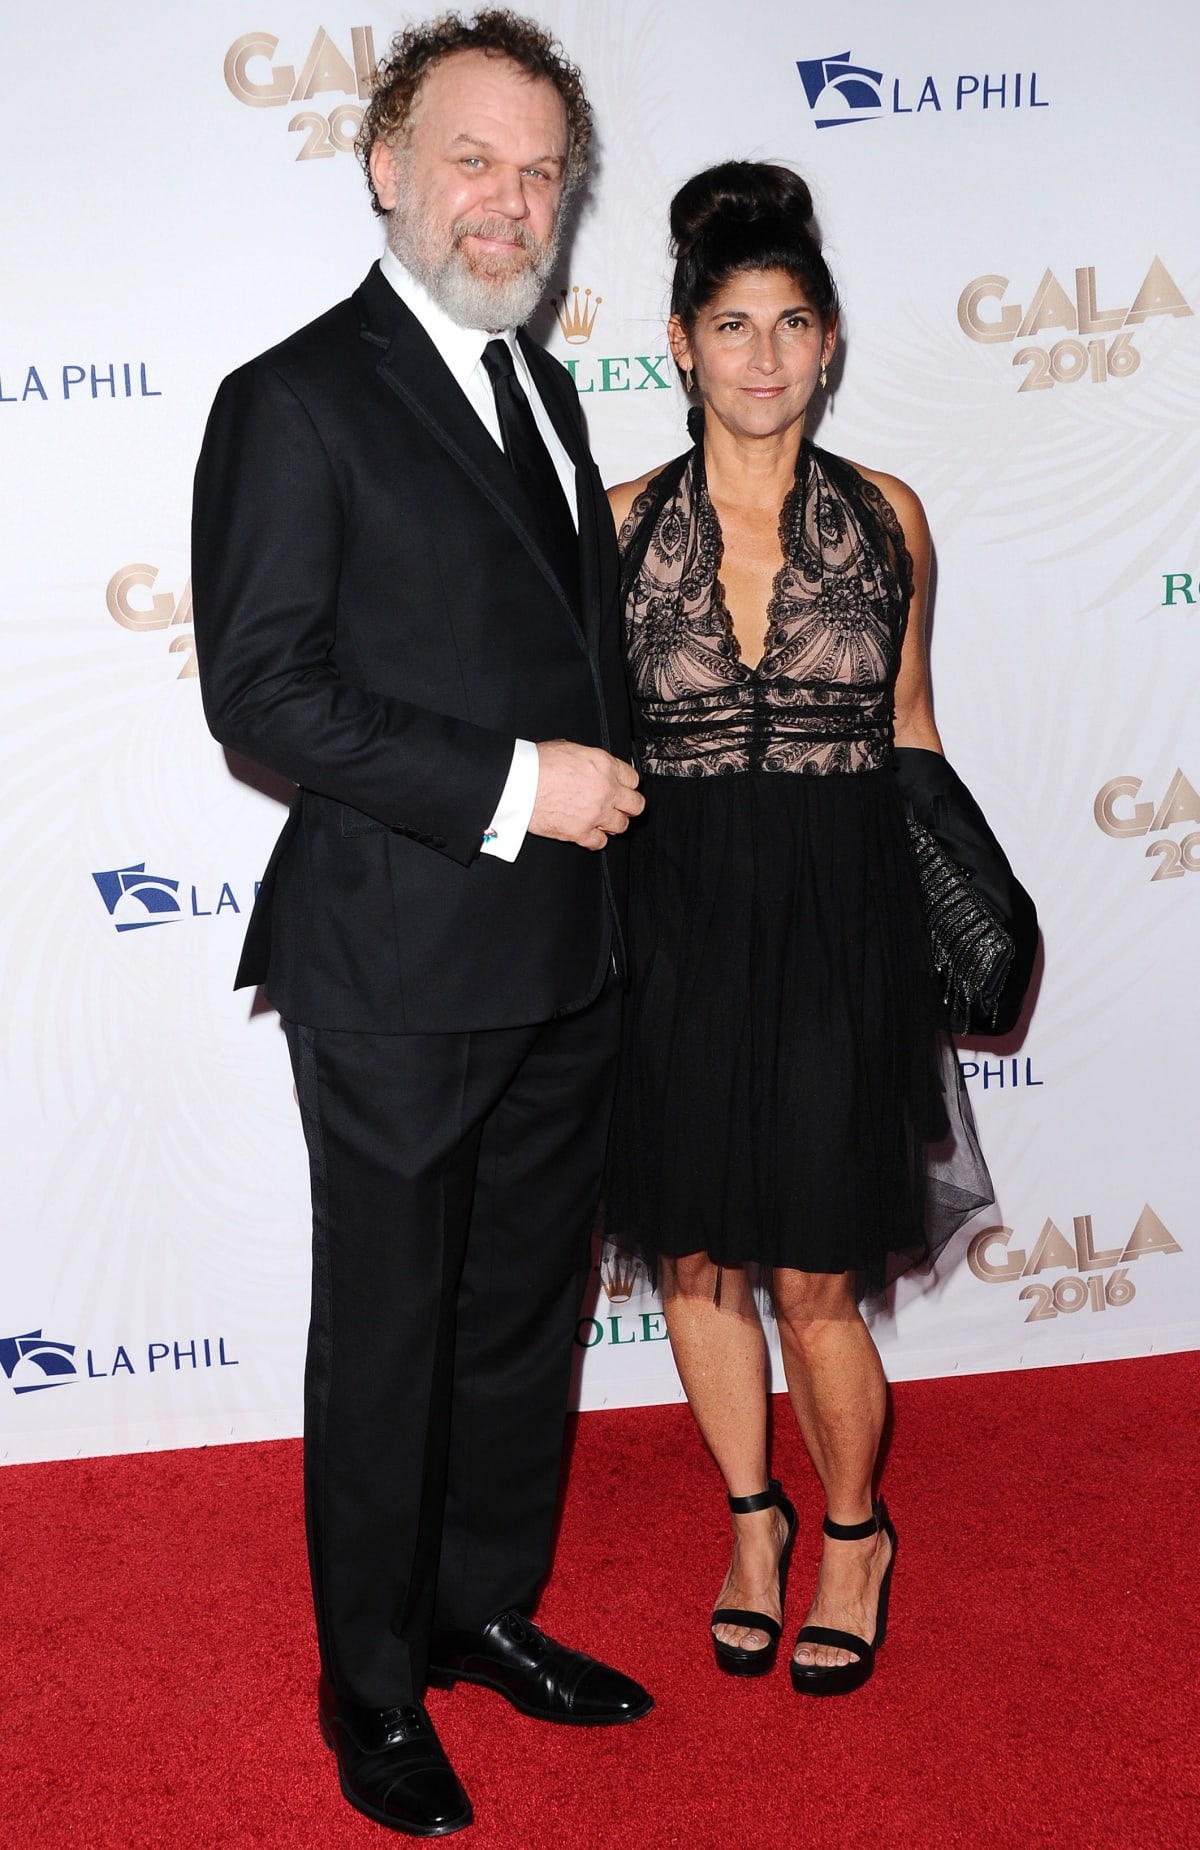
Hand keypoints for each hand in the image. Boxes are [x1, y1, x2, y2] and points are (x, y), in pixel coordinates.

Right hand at [529, 740, 644, 850]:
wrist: (518, 782)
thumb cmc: (536, 763)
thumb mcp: (570, 749)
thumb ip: (590, 761)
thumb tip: (592, 767)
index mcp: (604, 766)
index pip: (633, 778)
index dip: (627, 784)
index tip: (623, 787)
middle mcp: (605, 790)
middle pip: (636, 804)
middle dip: (629, 805)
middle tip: (621, 806)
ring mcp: (595, 813)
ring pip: (621, 825)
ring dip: (614, 823)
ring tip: (604, 819)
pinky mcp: (580, 832)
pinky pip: (599, 842)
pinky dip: (595, 839)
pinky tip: (589, 832)